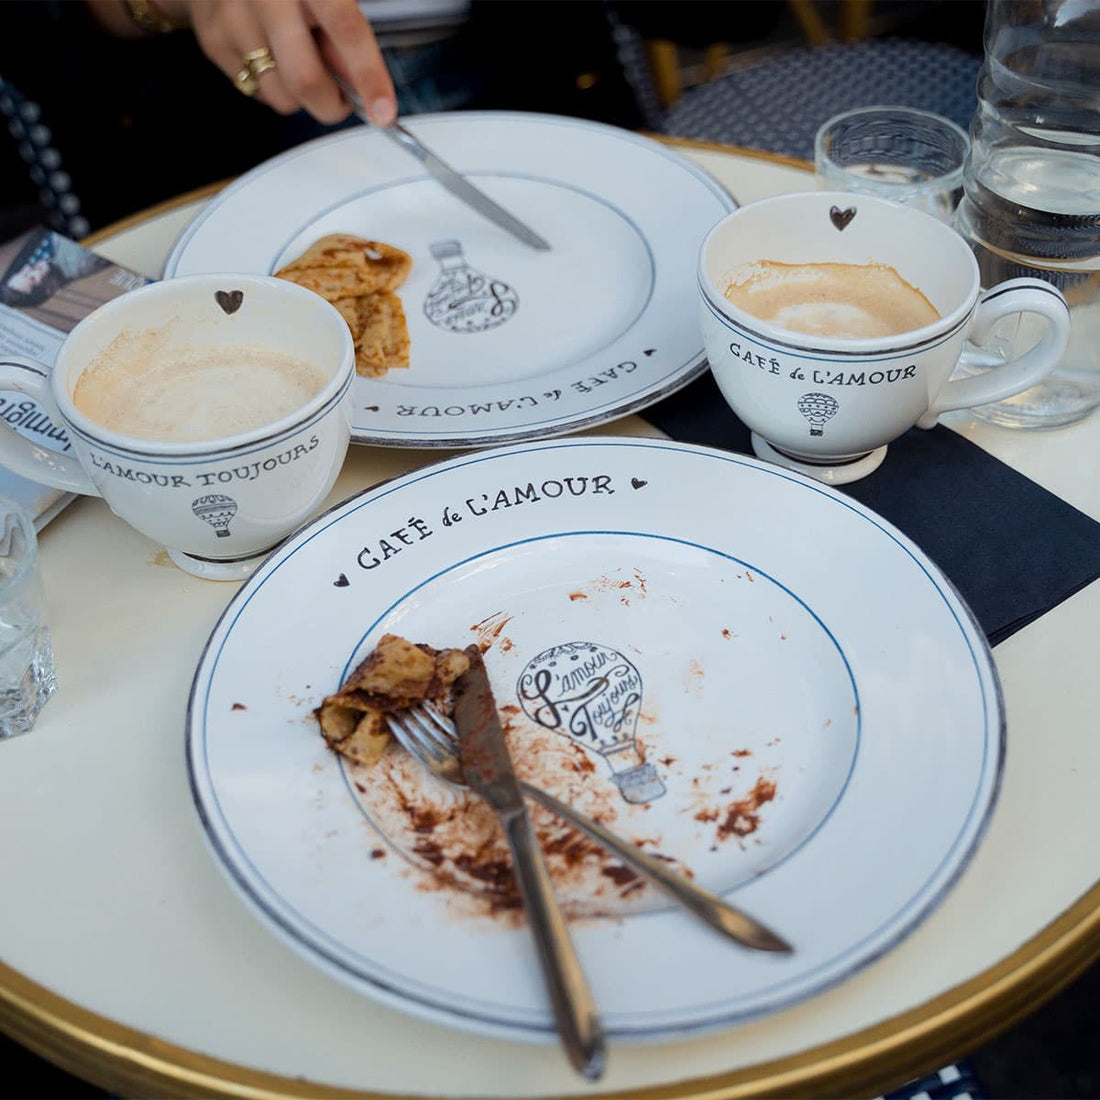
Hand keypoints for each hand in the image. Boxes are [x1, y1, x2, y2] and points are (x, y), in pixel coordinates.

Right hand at [157, 0, 396, 124]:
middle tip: (339, 100)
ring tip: (295, 59)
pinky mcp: (213, 40)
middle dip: (331, 105)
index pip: (346, 30)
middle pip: (305, 80)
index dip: (369, 77)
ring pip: (280, 96)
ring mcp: (234, 19)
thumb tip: (361, 88)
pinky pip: (255, 91)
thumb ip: (344, 35)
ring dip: (299, 95)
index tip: (384, 113)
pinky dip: (271, 84)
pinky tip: (267, 52)